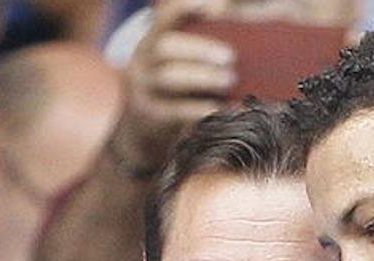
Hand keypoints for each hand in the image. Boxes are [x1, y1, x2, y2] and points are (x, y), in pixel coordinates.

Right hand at [109, 0, 237, 172]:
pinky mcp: (150, 117)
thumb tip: (235, 30)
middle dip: (199, 48)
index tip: (213, 5)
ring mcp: (142, 90)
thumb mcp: (175, 66)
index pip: (163, 16)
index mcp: (151, 42)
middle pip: (165, 46)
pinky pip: (174, 112)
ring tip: (231, 80)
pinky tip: (223, 109)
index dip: (184, 7)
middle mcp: (142, 62)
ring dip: (202, 76)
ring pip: (168, 77)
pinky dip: (201, 109)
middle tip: (230, 57)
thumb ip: (198, 49)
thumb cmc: (172, 94)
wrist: (138, 134)